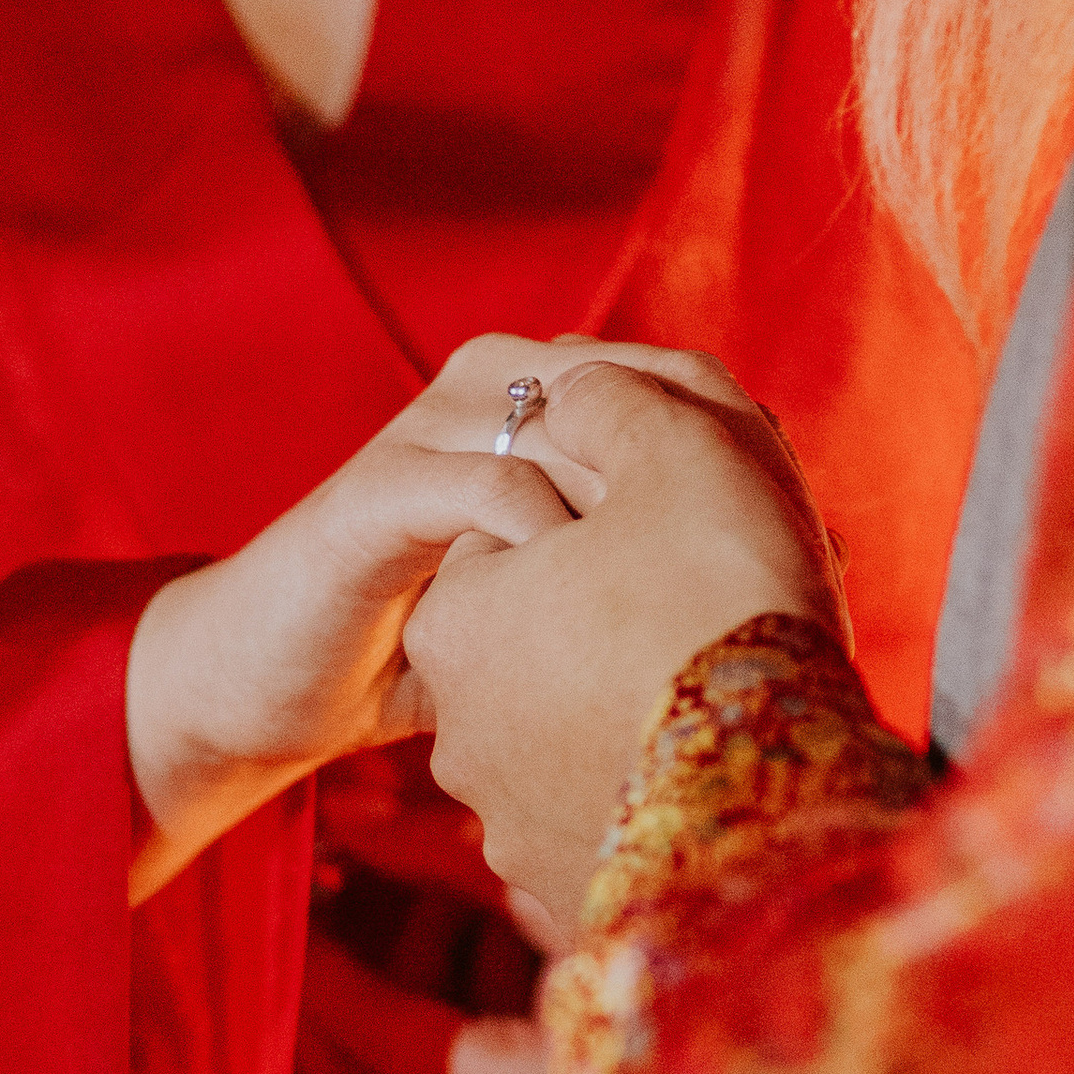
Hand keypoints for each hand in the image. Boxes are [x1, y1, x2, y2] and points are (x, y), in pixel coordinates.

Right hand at [125, 334, 767, 898]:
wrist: (261, 684)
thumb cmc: (405, 651)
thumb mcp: (541, 606)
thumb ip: (630, 572)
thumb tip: (779, 597)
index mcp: (536, 403)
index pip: (676, 393)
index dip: (752, 464)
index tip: (813, 556)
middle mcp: (486, 390)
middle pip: (641, 395)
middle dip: (714, 480)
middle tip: (776, 574)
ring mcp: (428, 432)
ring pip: (573, 428)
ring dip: (643, 511)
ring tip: (695, 597)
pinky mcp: (377, 492)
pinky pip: (486, 487)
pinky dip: (546, 541)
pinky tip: (583, 614)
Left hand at [403, 355, 847, 936]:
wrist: (776, 814)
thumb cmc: (724, 605)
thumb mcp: (674, 455)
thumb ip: (614, 398)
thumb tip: (579, 385)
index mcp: (457, 619)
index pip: (524, 527)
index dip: (615, 508)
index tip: (692, 519)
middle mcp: (460, 731)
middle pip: (553, 631)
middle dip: (626, 606)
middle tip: (723, 598)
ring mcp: (508, 821)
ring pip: (585, 724)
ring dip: (644, 696)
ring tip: (734, 683)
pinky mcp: (566, 889)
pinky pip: (613, 811)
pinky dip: (656, 783)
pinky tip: (723, 764)